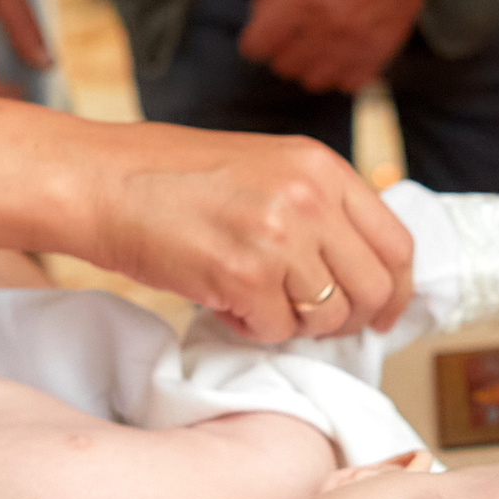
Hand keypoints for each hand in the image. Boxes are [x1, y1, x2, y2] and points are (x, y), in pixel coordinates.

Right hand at [83, 123, 414, 341]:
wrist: (102, 181)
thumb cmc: (174, 178)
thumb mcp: (267, 168)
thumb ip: (319, 207)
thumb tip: (361, 270)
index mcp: (322, 167)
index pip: (396, 244)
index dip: (395, 291)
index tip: (382, 313)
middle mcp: (309, 198)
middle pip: (372, 289)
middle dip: (347, 318)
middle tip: (312, 321)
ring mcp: (278, 237)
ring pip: (325, 317)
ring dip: (292, 322)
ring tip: (252, 296)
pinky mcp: (242, 276)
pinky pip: (274, 330)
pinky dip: (250, 327)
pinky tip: (222, 299)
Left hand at [239, 0, 463, 93]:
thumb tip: (260, 17)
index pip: (255, 48)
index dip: (256, 37)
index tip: (264, 30)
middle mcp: (324, 26)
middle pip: (282, 67)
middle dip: (283, 48)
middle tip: (296, 28)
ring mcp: (354, 43)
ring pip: (313, 81)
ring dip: (311, 63)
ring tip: (320, 40)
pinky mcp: (379, 52)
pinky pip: (347, 83)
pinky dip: (342, 71)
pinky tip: (344, 49)